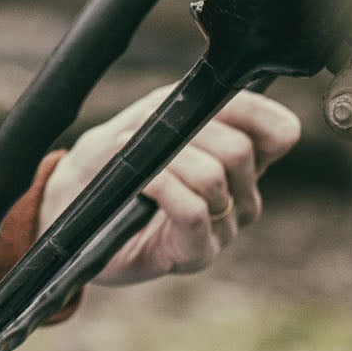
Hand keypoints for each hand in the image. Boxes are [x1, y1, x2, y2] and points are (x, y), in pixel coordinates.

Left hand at [36, 86, 301, 286]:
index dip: (250, 110)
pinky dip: (163, 186)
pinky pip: (194, 211)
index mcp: (242, 159)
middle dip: (188, 131)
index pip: (280, 131)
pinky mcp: (196, 253)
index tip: (206, 101)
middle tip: (152, 133)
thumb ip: (189, 103)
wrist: (72, 202)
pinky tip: (142, 181)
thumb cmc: (112, 156)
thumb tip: (220, 97)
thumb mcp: (149, 115)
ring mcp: (224, 227)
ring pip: (213, 177)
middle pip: (239, 149)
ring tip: (137, 160)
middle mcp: (243, 195)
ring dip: (166, 158)